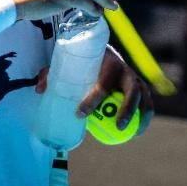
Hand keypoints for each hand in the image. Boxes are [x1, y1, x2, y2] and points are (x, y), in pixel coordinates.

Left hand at [35, 46, 153, 135]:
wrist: (103, 52)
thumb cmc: (83, 62)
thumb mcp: (67, 65)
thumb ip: (52, 74)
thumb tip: (40, 90)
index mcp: (108, 62)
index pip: (103, 83)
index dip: (93, 100)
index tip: (79, 113)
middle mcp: (126, 69)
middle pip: (132, 90)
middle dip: (127, 108)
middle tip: (117, 127)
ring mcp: (135, 78)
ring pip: (144, 96)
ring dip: (141, 115)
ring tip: (133, 133)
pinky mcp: (140, 87)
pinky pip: (146, 103)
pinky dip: (145, 118)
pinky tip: (138, 132)